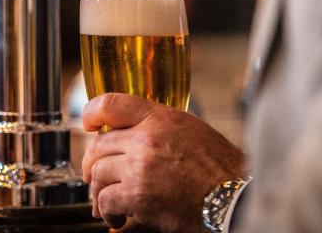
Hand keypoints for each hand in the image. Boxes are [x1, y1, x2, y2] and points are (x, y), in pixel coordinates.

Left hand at [82, 93, 245, 232]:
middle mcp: (146, 138)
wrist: (234, 199)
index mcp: (160, 118)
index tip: (88, 124)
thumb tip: (136, 134)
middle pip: (99, 145)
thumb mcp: (192, 131)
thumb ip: (160, 128)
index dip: (92, 113)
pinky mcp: (137, 194)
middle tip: (93, 175)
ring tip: (106, 204)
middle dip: (91, 163)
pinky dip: (107, 211)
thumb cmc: (221, 170)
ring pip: (99, 173)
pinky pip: (106, 199)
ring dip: (99, 191)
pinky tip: (117, 217)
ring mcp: (139, 166)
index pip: (111, 104)